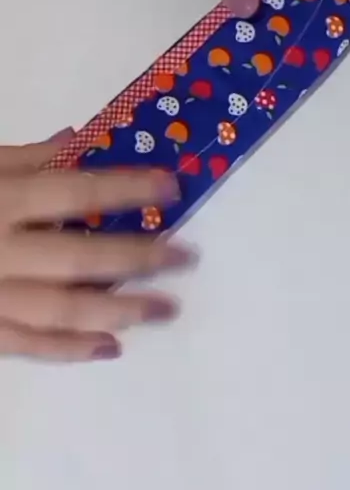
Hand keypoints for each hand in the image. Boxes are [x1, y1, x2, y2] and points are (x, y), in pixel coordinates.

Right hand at [0, 131, 194, 362]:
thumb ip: (23, 156)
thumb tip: (79, 139)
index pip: (75, 191)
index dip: (127, 187)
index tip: (172, 186)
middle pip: (79, 257)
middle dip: (138, 257)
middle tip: (187, 257)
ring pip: (61, 310)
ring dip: (119, 310)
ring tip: (166, 308)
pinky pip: (26, 345)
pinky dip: (69, 350)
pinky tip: (111, 347)